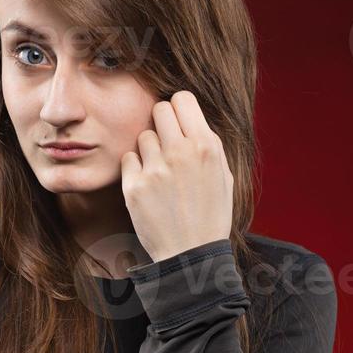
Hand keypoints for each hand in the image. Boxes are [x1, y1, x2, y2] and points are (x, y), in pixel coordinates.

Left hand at [121, 91, 233, 262]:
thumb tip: (191, 118)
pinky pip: (128, 158)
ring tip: (160, 172)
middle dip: (162, 123)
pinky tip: (148, 185)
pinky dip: (135, 168)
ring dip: (149, 149)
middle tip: (166, 144)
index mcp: (206, 146)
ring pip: (143, 135)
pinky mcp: (133, 186)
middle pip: (159, 109)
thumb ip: (207, 143)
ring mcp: (155, 169)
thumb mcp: (223, 175)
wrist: (191, 254)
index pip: (182, 99)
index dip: (179, 109)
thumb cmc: (211, 215)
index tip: (178, 123)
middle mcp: (180, 152)